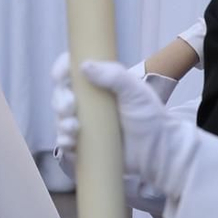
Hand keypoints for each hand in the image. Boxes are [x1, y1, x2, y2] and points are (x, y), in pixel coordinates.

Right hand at [51, 52, 180, 191]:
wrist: (157, 151)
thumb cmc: (149, 116)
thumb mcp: (136, 91)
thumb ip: (114, 75)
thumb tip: (84, 66)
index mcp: (98, 83)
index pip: (72, 70)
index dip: (61, 69)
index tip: (60, 75)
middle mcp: (87, 101)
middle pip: (61, 94)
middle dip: (60, 99)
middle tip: (70, 106)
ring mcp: (84, 123)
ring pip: (60, 118)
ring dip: (61, 121)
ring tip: (73, 127)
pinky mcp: (83, 144)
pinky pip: (64, 141)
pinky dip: (63, 141)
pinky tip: (69, 142)